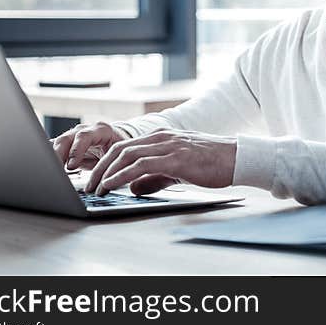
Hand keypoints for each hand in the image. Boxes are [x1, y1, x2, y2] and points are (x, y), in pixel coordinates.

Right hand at [52, 121, 129, 170]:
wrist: (117, 146)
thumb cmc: (119, 151)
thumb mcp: (118, 156)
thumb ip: (111, 163)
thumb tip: (105, 178)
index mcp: (101, 130)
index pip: (85, 136)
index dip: (76, 150)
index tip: (71, 166)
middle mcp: (85, 130)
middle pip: (66, 139)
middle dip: (58, 154)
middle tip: (55, 170)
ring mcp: (74, 136)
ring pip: (57, 144)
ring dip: (52, 157)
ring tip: (49, 171)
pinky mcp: (66, 145)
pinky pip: (54, 149)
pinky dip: (49, 158)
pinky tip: (47, 168)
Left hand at [84, 130, 236, 195]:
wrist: (237, 158)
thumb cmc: (212, 163)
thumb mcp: (178, 170)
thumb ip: (154, 177)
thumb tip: (133, 187)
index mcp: (162, 136)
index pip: (125, 147)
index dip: (106, 162)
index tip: (94, 177)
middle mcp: (162, 137)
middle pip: (120, 149)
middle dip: (100, 168)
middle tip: (88, 185)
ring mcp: (168, 146)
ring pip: (127, 155)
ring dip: (107, 173)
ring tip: (96, 188)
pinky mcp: (175, 158)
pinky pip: (141, 165)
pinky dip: (122, 175)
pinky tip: (113, 185)